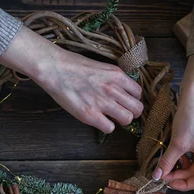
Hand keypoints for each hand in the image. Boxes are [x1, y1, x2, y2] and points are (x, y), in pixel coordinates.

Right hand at [0, 26, 142, 132]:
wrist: (54, 68)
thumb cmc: (72, 64)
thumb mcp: (100, 66)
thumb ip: (113, 78)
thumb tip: (120, 89)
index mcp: (117, 75)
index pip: (138, 93)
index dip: (133, 99)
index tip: (124, 101)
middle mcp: (113, 89)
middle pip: (138, 108)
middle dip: (131, 112)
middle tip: (121, 112)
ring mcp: (102, 102)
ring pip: (127, 119)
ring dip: (120, 120)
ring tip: (111, 117)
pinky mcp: (90, 115)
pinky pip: (110, 128)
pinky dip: (106, 127)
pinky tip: (99, 120)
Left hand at [152, 53, 193, 190]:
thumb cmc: (190, 118)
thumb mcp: (177, 143)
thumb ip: (167, 162)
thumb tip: (156, 177)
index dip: (182, 185)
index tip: (166, 182)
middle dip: (178, 175)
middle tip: (161, 173)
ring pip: (191, 165)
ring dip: (178, 167)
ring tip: (164, 164)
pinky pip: (191, 155)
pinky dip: (180, 157)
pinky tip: (171, 155)